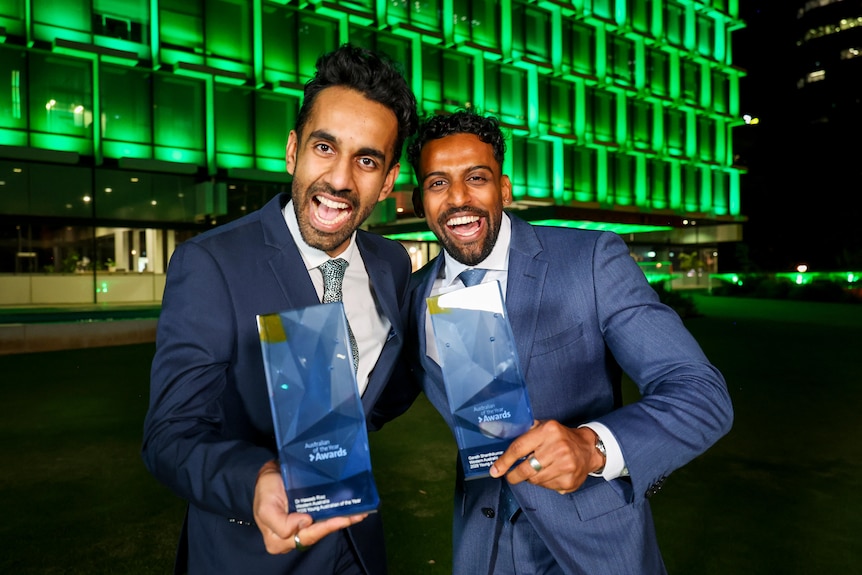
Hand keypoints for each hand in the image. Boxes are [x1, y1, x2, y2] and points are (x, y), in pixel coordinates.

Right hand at [253, 460, 368, 553]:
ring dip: (343, 519)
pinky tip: (353, 509)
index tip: (336, 518)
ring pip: (324, 526)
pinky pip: (325, 517)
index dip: (321, 529)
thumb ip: (280, 522)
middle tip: (357, 515)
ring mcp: (303, 525)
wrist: (268, 474)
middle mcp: (293, 536)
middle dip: (338, 524)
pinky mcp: (310, 514)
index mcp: (279, 539)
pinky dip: (339, 514)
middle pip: (318, 533)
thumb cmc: (265, 491)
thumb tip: (305, 523)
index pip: (305, 537)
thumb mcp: (265, 508)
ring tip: (360, 513)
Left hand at [488, 420, 602, 494]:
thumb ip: (526, 434)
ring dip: (530, 478)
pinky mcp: (569, 481)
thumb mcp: (545, 427)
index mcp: (548, 431)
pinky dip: (544, 483)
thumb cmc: (561, 437)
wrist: (588, 449)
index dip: (504, 461)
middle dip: (514, 475)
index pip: (519, 448)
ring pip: (535, 480)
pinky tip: (549, 474)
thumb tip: (502, 447)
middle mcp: (558, 448)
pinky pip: (547, 487)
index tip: (495, 470)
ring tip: (537, 469)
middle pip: (526, 469)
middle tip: (510, 476)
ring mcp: (565, 466)